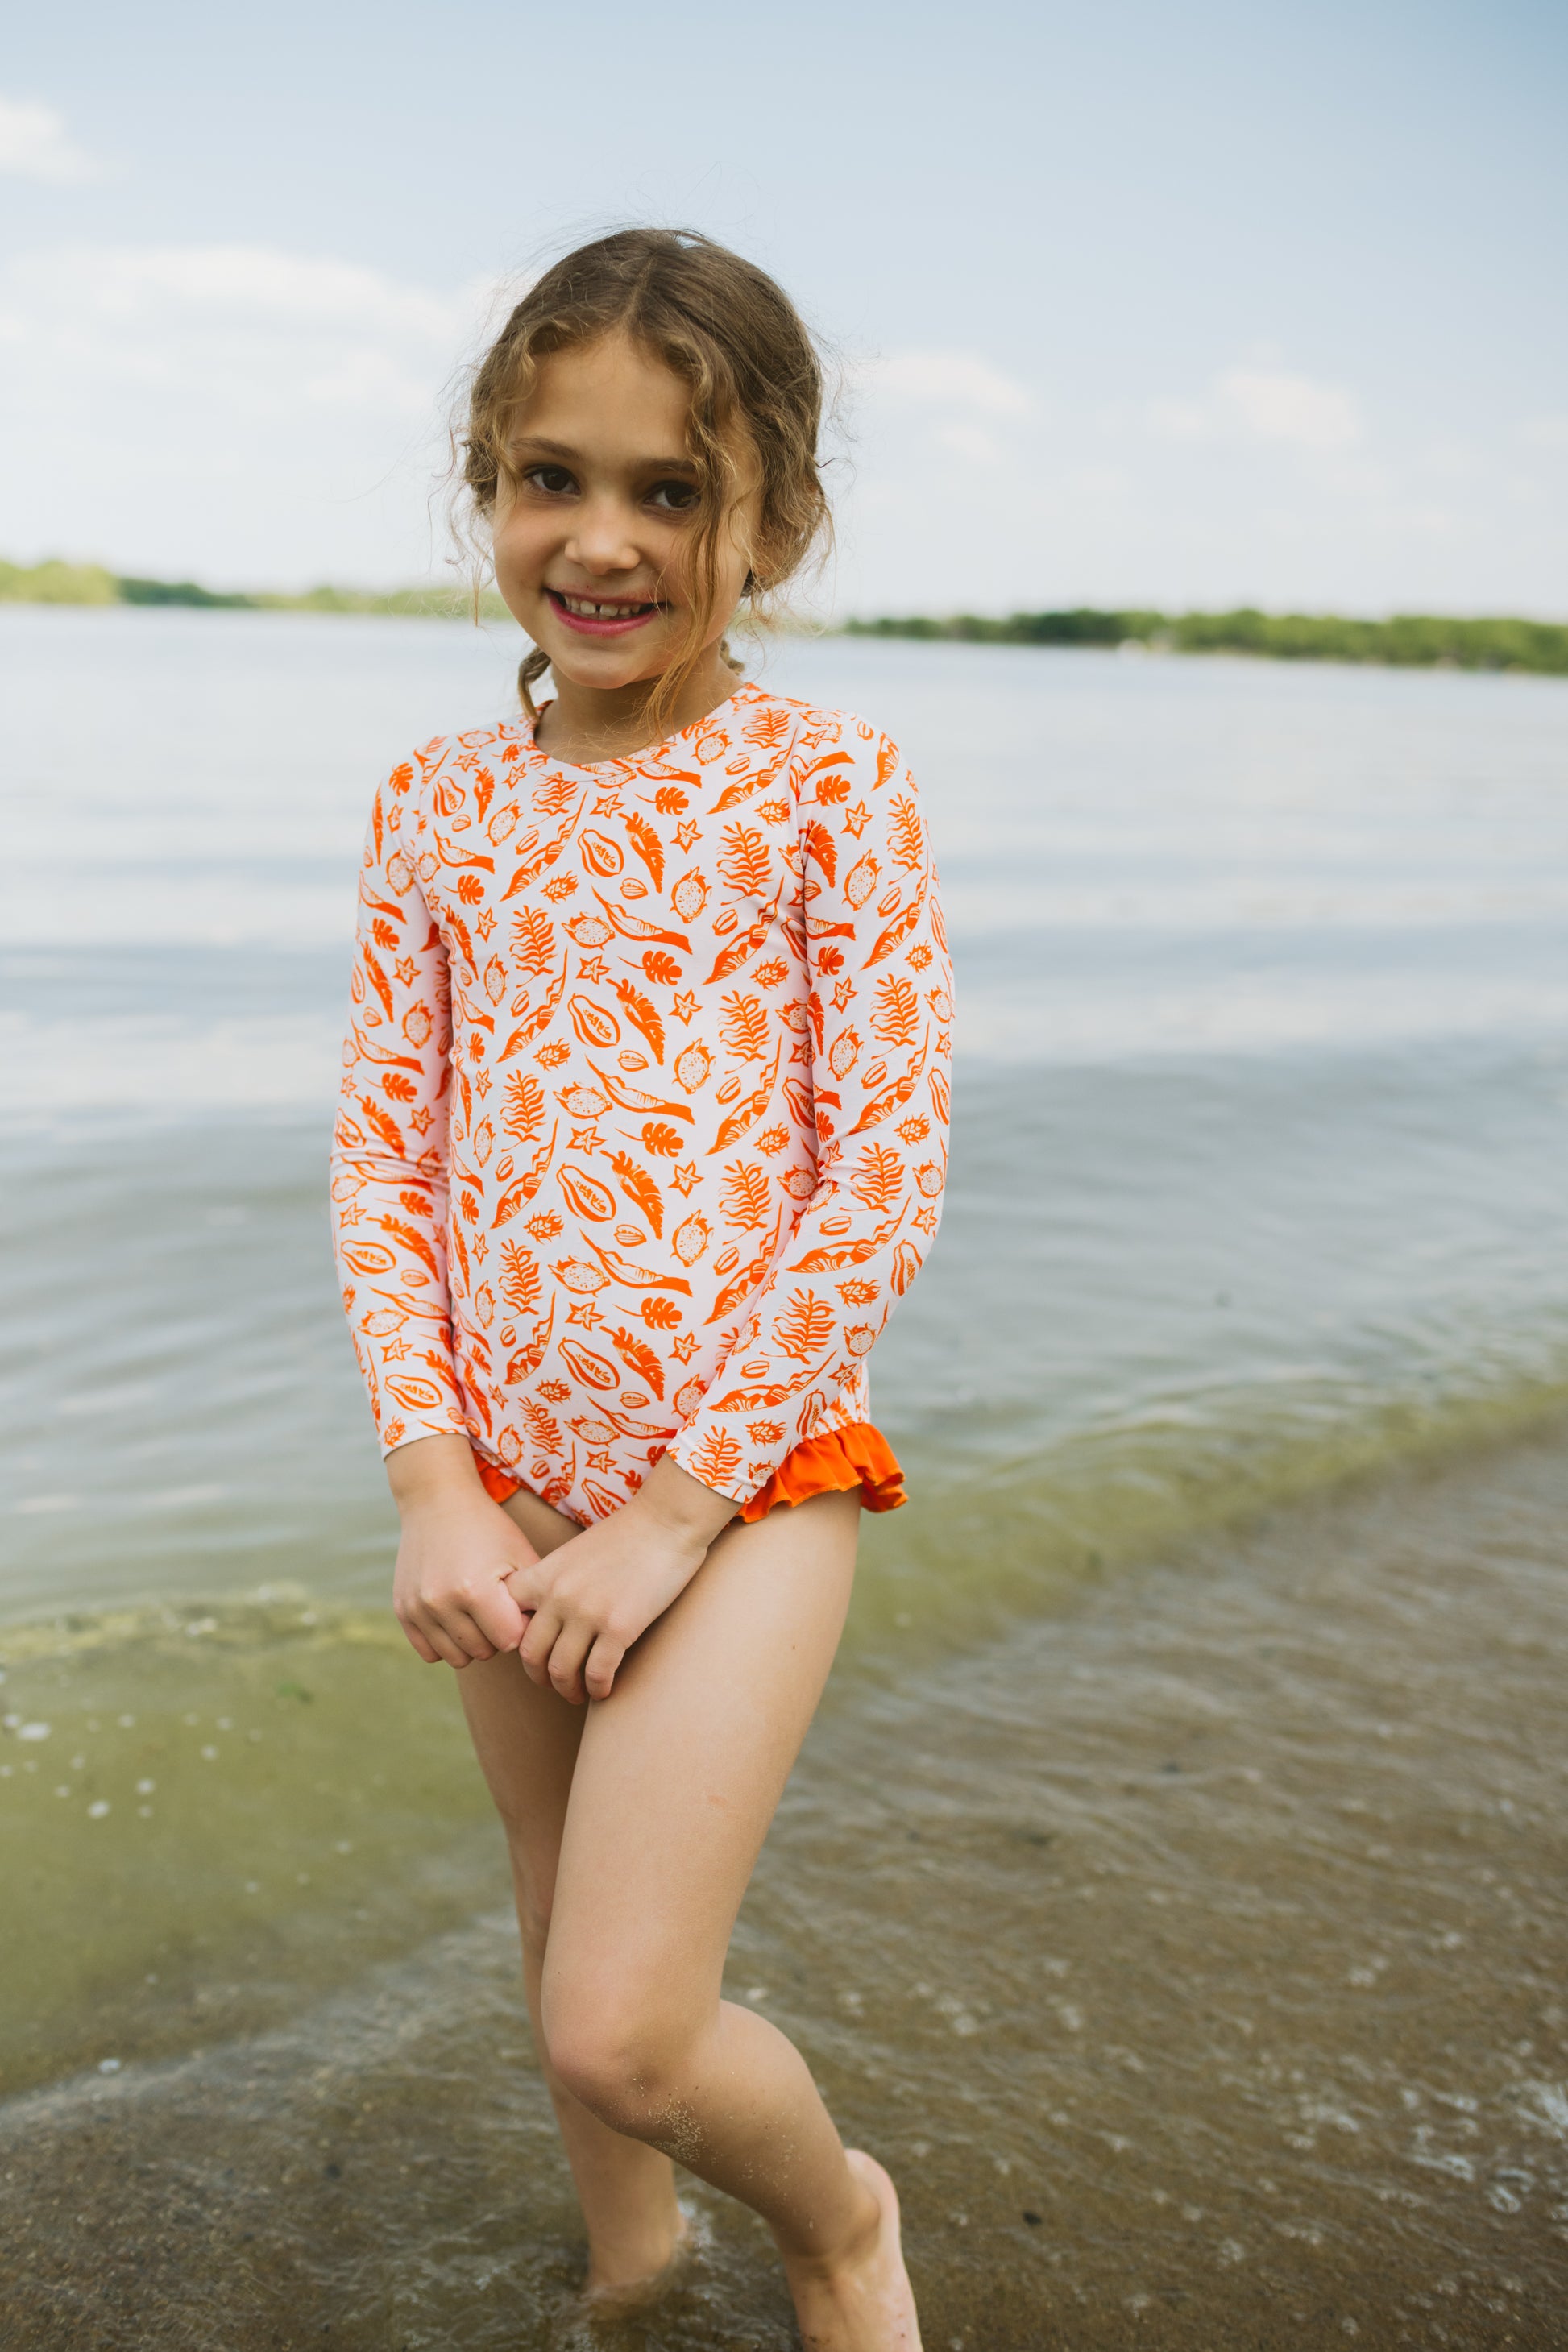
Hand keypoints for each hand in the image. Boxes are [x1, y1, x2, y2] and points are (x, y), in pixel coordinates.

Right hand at [386, 1434, 534, 1667]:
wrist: (436, 1501)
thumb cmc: (487, 1527)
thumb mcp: (520, 1554)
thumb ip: (534, 1598)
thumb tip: (539, 1636)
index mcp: (476, 1590)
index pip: (511, 1641)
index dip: (521, 1625)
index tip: (519, 1606)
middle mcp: (442, 1603)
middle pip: (485, 1652)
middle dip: (497, 1634)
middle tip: (498, 1606)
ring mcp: (418, 1609)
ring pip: (458, 1658)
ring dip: (472, 1642)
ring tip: (478, 1612)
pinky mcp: (403, 1611)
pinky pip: (430, 1653)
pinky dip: (446, 1643)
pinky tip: (456, 1618)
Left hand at [505, 1455, 738, 1704]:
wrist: (666, 1520)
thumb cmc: (627, 1533)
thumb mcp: (575, 1551)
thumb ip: (556, 1580)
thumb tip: (548, 1611)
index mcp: (545, 1575)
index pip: (506, 1614)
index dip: (509, 1636)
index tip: (529, 1647)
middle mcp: (559, 1596)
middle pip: (530, 1653)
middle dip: (539, 1676)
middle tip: (553, 1682)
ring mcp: (587, 1613)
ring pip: (561, 1671)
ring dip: (568, 1689)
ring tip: (578, 1693)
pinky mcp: (619, 1628)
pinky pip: (597, 1673)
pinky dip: (598, 1689)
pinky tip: (605, 1690)